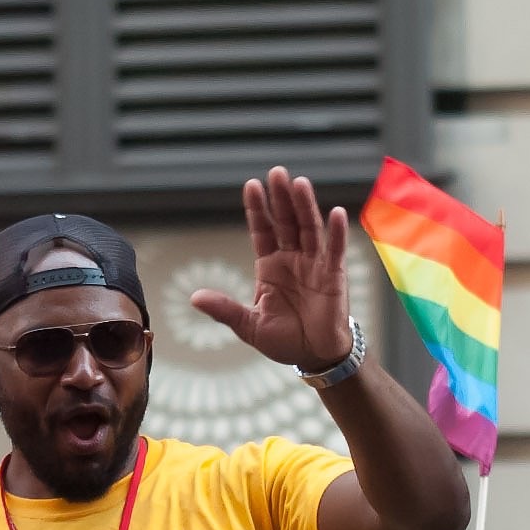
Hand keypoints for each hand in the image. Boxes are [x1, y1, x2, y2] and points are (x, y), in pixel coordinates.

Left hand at [190, 167, 352, 369]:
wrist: (314, 356)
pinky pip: (335, 251)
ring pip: (309, 229)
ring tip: (299, 183)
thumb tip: (194, 298)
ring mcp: (314, 264)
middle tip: (276, 172)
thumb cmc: (284, 339)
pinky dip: (336, 233)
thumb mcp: (249, 325)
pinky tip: (335, 213)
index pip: (263, 231)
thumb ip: (225, 309)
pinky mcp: (334, 276)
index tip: (251, 185)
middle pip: (286, 222)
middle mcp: (292, 259)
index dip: (258, 209)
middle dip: (281, 198)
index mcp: (269, 266)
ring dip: (305, 206)